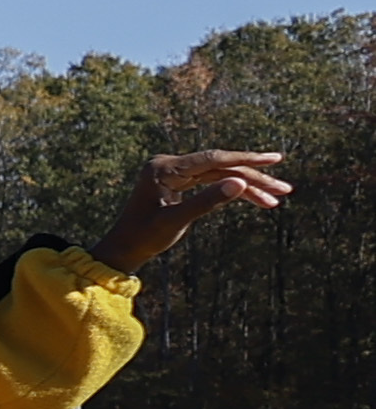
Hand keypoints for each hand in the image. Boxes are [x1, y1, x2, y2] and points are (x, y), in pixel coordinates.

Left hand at [97, 149, 291, 272]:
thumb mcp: (175, 222)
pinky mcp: (179, 182)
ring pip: (220, 175)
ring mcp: (174, 172)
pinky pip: (212, 182)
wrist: (123, 248)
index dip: (246, 159)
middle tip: (285, 188)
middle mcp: (169, 165)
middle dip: (254, 178)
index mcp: (164, 168)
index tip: (275, 160)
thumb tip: (240, 183)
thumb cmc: (143, 237)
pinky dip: (233, 191)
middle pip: (221, 166)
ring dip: (248, 187)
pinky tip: (256, 198)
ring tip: (277, 198)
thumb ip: (206, 202)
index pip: (213, 159)